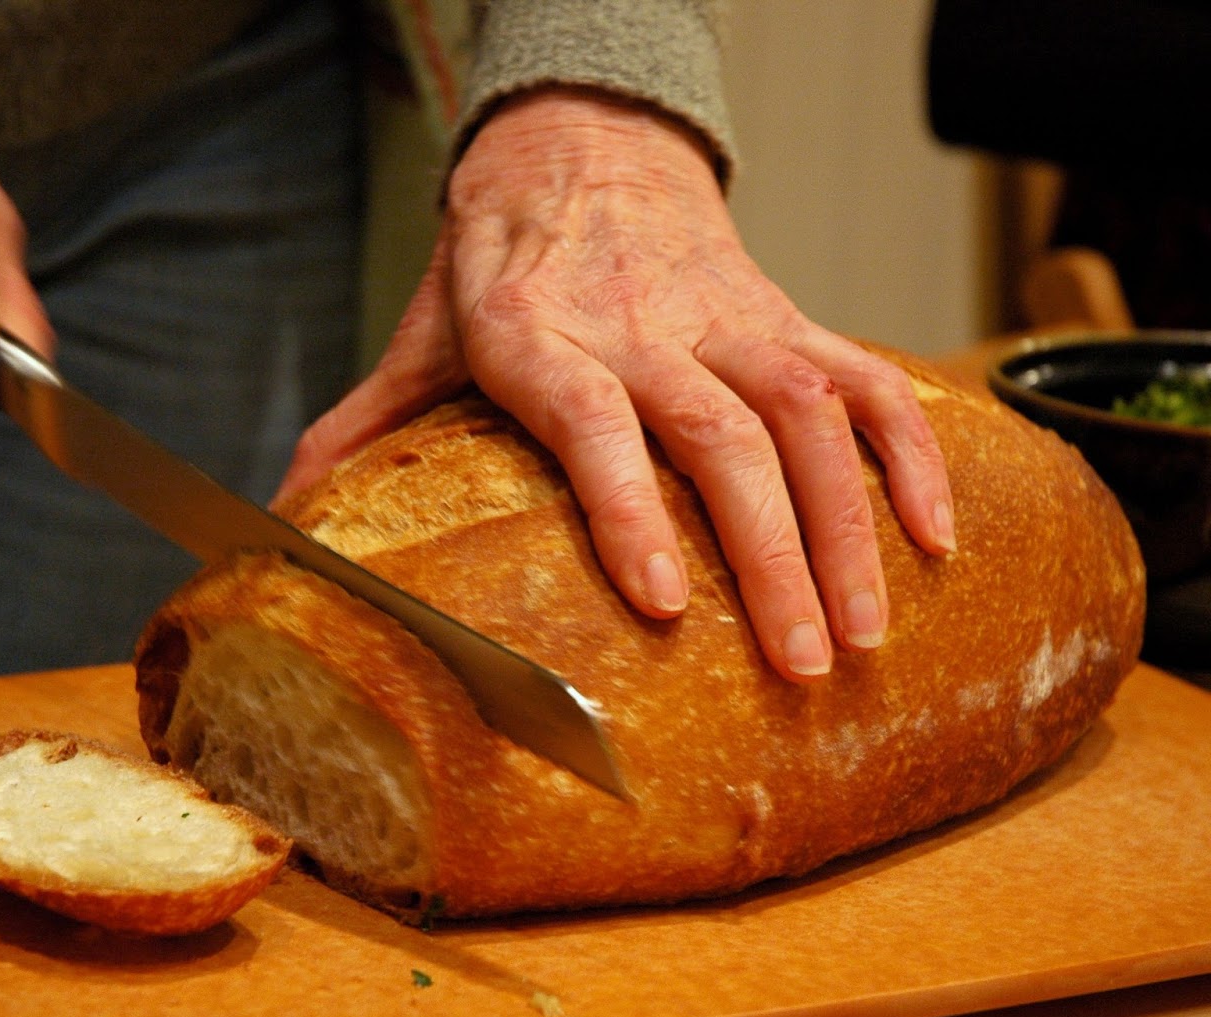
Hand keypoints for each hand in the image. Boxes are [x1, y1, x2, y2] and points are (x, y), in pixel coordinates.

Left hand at [278, 88, 955, 682]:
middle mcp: (644, 328)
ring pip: (811, 413)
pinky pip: (869, 375)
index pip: (594, 425)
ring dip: (851, 524)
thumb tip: (283, 517)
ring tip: (869, 632)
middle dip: (770, 557)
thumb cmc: (502, 260)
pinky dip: (913, 451)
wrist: (583, 146)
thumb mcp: (427, 335)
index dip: (628, 510)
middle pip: (723, 436)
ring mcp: (729, 318)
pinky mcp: (787, 314)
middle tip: (801, 665)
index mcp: (541, 339)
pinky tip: (938, 534)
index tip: (662, 604)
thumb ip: (368, 425)